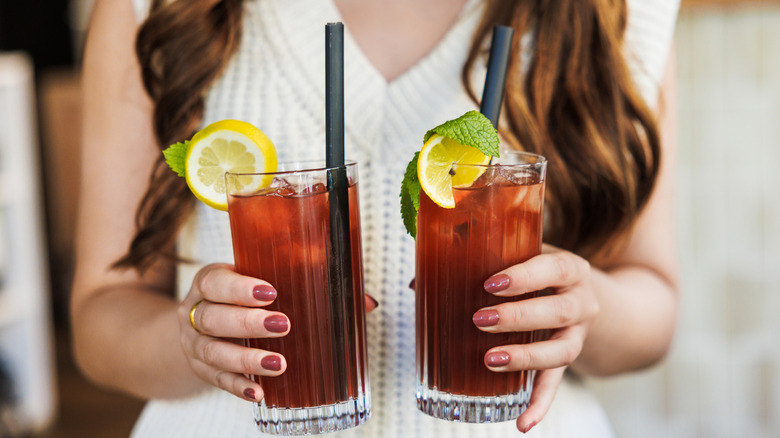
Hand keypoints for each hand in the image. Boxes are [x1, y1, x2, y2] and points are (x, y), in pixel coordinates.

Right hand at [178, 264, 378, 401]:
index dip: (239, 288)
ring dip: (246, 360)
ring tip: (278, 364)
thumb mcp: (261, 282)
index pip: (215, 282)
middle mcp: (195, 312)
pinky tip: (258, 392)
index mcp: (210, 281)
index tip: (271, 292)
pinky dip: (237, 387)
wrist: (200, 323)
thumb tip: (366, 301)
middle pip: (214, 318)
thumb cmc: (242, 298)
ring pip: (213, 352)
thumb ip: (309, 285)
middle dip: (248, 323)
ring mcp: (194, 344)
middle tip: (283, 325)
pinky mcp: (200, 370)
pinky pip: (215, 381)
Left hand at [472, 245, 599, 432]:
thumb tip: (417, 283)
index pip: (555, 269)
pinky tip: (521, 423)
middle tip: (480, 320)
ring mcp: (577, 335)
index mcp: (570, 270)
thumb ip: (478, 263)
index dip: (526, 277)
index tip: (491, 284)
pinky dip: (539, 405)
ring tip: (490, 360)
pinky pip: (556, 385)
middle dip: (518, 317)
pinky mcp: (567, 362)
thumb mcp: (520, 259)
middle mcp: (581, 302)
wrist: (577, 294)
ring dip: (526, 357)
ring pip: (562, 351)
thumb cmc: (537, 273)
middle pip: (558, 312)